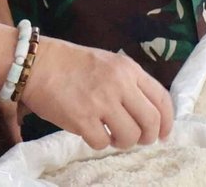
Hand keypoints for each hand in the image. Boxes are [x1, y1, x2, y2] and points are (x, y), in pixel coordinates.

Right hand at [22, 38, 173, 150]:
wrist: (38, 64)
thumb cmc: (73, 64)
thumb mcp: (109, 63)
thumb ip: (129, 83)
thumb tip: (146, 113)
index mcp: (129, 69)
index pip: (161, 98)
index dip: (167, 121)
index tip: (164, 134)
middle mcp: (119, 84)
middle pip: (151, 121)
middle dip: (148, 137)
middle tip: (138, 140)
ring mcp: (101, 102)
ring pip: (130, 136)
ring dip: (123, 142)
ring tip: (112, 137)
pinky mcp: (82, 119)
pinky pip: (101, 143)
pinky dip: (99, 143)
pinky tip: (92, 133)